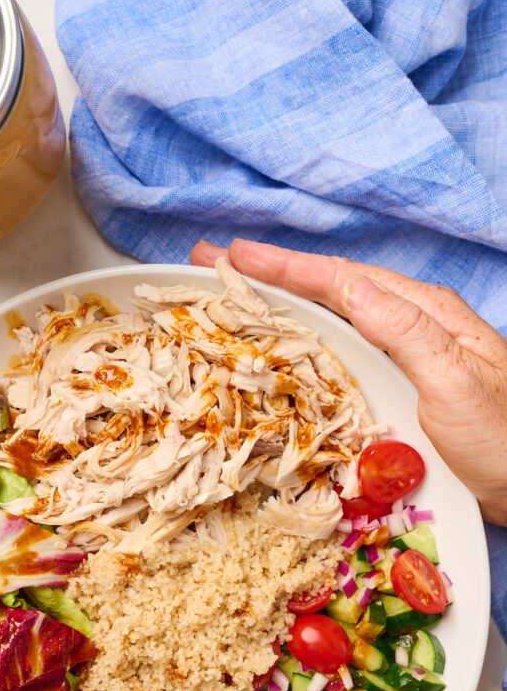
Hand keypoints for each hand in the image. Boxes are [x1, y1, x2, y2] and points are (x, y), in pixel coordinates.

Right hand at [191, 238, 506, 526]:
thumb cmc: (503, 436)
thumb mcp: (455, 379)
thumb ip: (405, 331)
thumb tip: (346, 285)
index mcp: (423, 312)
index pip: (342, 279)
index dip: (285, 265)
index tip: (233, 254)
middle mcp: (408, 327)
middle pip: (328, 291)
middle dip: (270, 276)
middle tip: (214, 265)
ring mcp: (400, 359)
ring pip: (330, 322)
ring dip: (280, 309)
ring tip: (234, 301)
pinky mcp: (395, 391)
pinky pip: (338, 358)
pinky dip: (302, 348)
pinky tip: (280, 354)